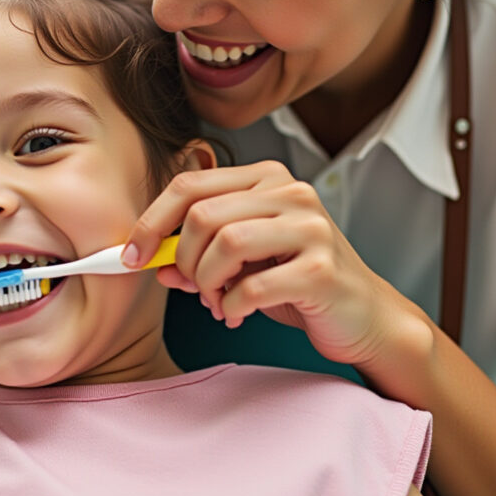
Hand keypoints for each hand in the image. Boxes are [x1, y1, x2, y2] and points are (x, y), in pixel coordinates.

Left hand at [123, 160, 404, 367]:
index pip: (189, 185)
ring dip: (208, 283)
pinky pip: (252, 286)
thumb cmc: (299, 283)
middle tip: (194, 288)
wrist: (363, 316)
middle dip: (184, 260)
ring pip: (225, 244)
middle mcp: (292, 192)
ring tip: (218, 302)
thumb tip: (153, 263)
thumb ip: (199, 254)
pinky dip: (233, 306)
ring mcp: (311, 227)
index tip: (132, 257)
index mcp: (267, 178)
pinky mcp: (321, 269)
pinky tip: (240, 312)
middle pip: (202, 215)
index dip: (151, 222)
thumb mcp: (244, 261)